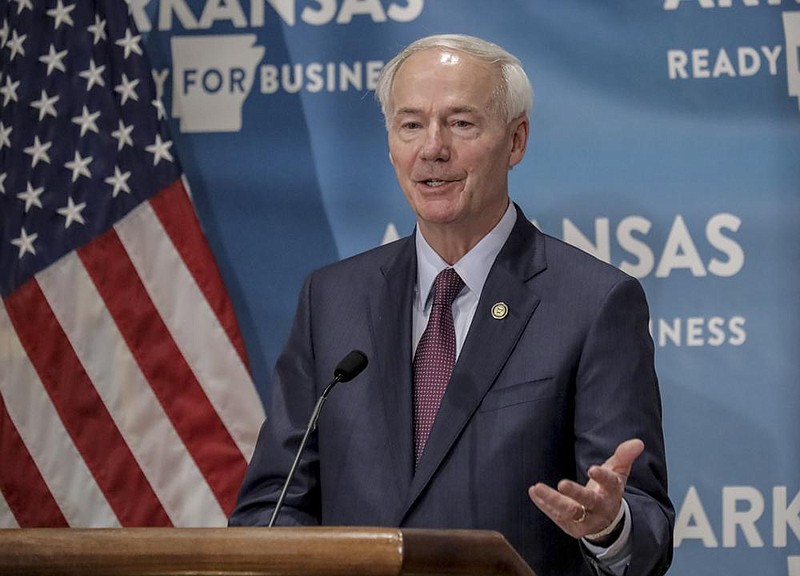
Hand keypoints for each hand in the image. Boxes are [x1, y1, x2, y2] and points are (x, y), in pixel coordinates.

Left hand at [527, 438, 643, 540]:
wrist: (607, 520)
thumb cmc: (608, 489)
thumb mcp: (617, 472)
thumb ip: (624, 456)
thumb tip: (638, 442)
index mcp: (613, 492)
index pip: (610, 484)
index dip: (602, 476)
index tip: (592, 469)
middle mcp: (601, 508)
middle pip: (589, 501)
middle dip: (576, 493)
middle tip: (562, 483)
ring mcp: (587, 520)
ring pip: (570, 513)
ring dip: (552, 500)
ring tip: (537, 488)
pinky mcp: (573, 527)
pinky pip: (557, 517)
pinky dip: (545, 505)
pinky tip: (533, 492)